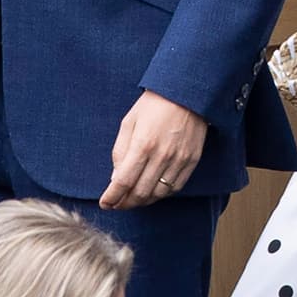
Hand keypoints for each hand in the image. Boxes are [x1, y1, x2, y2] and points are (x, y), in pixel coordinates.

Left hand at [100, 91, 206, 208]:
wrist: (186, 93)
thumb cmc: (154, 105)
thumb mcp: (129, 122)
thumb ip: (120, 151)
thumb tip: (115, 178)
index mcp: (142, 144)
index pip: (123, 182)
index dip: (112, 197)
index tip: (105, 203)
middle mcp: (162, 155)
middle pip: (140, 193)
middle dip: (124, 203)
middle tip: (116, 204)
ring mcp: (179, 160)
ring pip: (158, 194)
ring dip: (142, 201)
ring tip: (132, 199)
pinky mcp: (192, 160)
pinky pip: (175, 187)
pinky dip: (161, 195)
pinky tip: (152, 192)